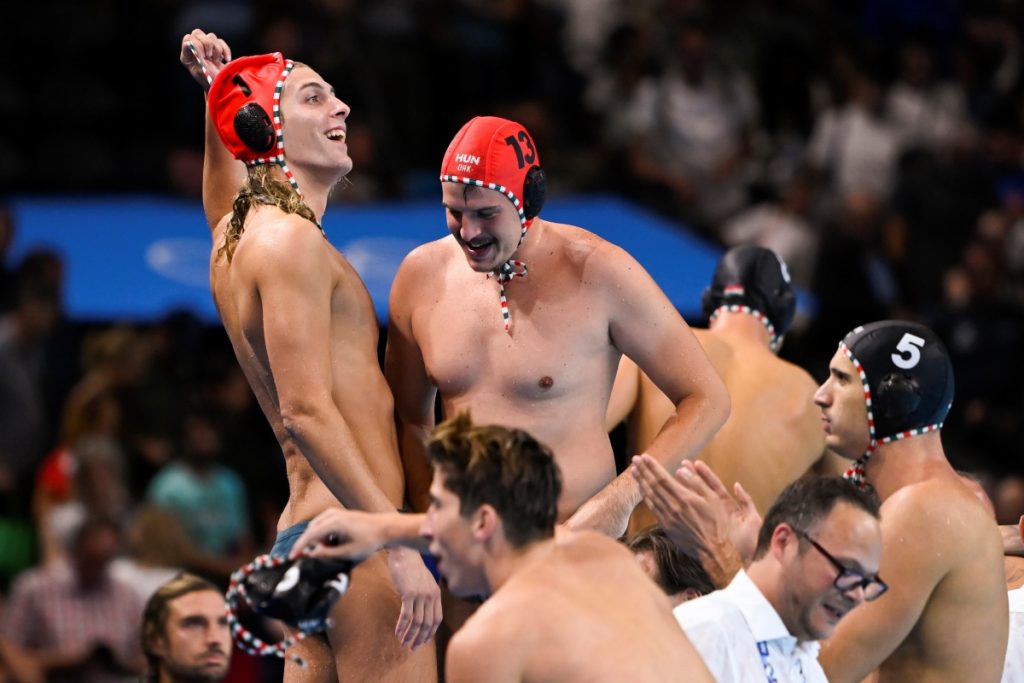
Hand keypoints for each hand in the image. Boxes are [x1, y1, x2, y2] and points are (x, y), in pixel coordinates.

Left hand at [179, 29, 231, 90]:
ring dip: (217, 49)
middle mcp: (195, 50)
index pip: (188, 38)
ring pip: (211, 36)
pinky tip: (226, 60)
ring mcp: (206, 49)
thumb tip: (190, 40)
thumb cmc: (211, 81)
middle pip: (198, 33)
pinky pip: (221, 41)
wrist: (225, 87)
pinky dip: (225, 50)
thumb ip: (195, 53)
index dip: (198, 44)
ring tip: (217, 61)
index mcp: (187, 55)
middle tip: (210, 57)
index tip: (204, 56)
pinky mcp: (217, 49)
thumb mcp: (201, 68)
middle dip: (207, 44)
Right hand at [289, 508, 389, 561]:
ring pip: (316, 528)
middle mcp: (331, 514)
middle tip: (318, 557)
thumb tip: (311, 554)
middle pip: (311, 531)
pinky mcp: (336, 514)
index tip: (292, 557)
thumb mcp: (348, 553)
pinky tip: (336, 542)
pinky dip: (324, 535)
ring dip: (319, 540)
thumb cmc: (368, 541)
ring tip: (335, 549)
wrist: (383, 528)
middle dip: (310, 545)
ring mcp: (334, 512)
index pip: (310, 535)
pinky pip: (322, 526)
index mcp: (334, 522)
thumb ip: (328, 554)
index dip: (299, 547)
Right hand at [385, 547, 441, 649]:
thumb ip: (426, 596)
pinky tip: (397, 632)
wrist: (404, 552)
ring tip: (404, 643)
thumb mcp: (425, 581)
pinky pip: (406, 615)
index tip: (423, 642)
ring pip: (417, 622)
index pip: (437, 619)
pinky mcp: (409, 593)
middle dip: (420, 638)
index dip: (431, 632)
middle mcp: (431, 595)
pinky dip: (402, 626)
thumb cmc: (412, 567)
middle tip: (413, 648)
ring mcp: (421, 595)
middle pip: (428, 623)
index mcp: (436, 594)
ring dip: (410, 635)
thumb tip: (422, 613)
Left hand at [631, 455, 756, 585]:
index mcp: (685, 498)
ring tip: (634, 471)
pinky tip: (643, 490)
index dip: (652, 466)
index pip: (663, 478)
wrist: (713, 549)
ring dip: (641, 482)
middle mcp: (673, 507)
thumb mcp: (713, 499)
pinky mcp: (666, 526)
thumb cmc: (717, 522)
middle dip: (643, 470)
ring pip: (650, 496)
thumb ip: (696, 483)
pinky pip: (653, 508)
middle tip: (634, 459)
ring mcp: (668, 517)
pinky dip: (646, 497)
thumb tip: (680, 469)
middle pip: (653, 485)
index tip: (644, 457)